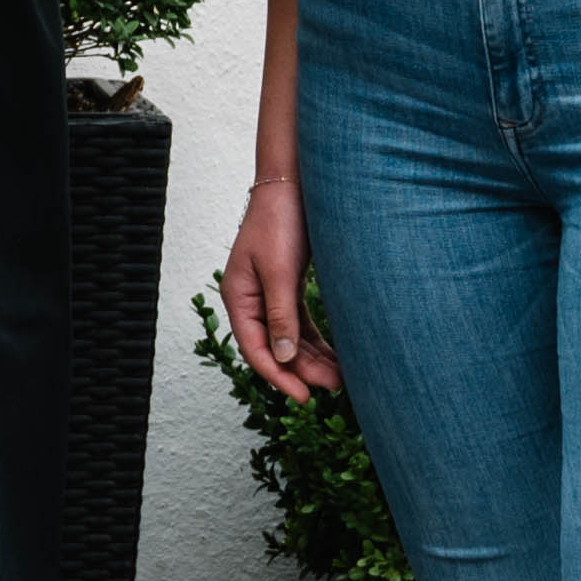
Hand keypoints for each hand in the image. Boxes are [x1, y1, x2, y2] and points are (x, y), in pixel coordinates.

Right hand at [218, 175, 336, 396]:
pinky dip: (318, 340)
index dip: (278, 376)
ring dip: (313, 358)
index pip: (255, 349)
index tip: (303, 397)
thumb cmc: (280, 221)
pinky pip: (302, 324)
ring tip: (341, 377)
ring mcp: (271, 295)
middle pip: (276, 347)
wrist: (294, 184)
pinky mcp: (290, 287)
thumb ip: (281, 315)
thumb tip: (282, 358)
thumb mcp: (279, 271)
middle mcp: (252, 300)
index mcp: (239, 297)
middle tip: (334, 388)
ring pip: (291, 338)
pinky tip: (337, 354)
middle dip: (303, 370)